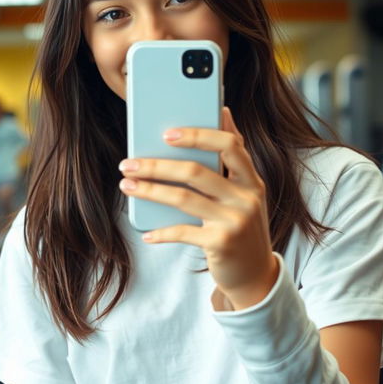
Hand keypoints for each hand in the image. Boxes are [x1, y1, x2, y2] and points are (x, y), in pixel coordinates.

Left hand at [119, 106, 278, 309]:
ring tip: (127, 185)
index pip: (229, 145)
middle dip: (157, 165)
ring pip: (183, 198)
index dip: (198, 136)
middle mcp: (246, 197)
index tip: (166, 133)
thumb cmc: (242, 224)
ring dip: (149, 190)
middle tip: (128, 163)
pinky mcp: (221, 244)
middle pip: (196, 171)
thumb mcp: (245, 191)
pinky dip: (161, 232)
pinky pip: (183, 232)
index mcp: (251, 179)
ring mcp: (235, 221)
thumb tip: (224, 110)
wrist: (255, 273)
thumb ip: (233, 156)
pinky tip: (147, 232)